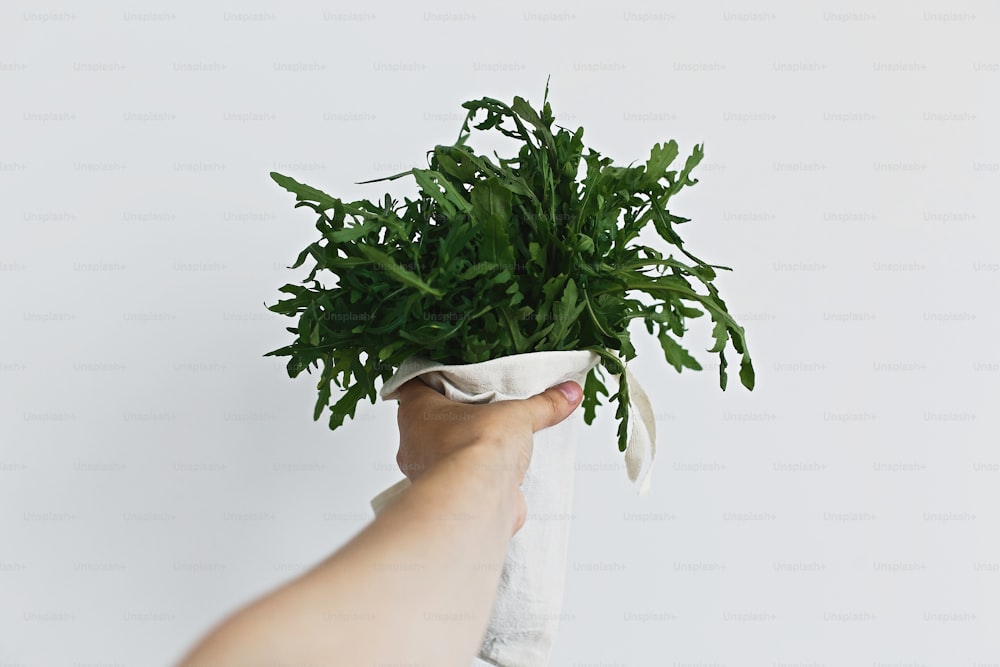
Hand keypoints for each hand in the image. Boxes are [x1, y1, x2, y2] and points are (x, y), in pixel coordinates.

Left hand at [394, 377, 583, 530]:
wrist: (478, 498)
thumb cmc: (475, 445)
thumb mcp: (517, 414)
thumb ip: (543, 404)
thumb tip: (568, 393)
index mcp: (416, 411)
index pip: (415, 385)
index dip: (434, 379)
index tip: (454, 376)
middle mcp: (415, 443)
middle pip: (432, 422)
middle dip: (458, 418)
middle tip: (484, 409)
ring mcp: (428, 473)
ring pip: (446, 453)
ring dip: (469, 449)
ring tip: (498, 440)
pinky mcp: (448, 497)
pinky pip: (462, 481)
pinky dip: (479, 477)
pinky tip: (500, 472)